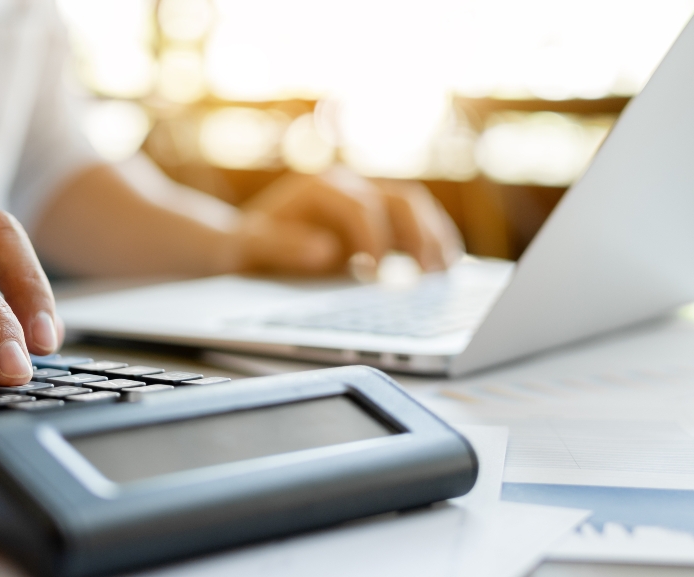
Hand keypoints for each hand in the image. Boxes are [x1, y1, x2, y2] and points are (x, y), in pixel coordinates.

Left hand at [236, 168, 463, 274]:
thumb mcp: (254, 246)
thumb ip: (284, 246)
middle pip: (398, 200)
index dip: (373, 239)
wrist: (248, 242)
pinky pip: (415, 222)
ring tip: (445, 273)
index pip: (361, 207)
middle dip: (418, 235)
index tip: (376, 274)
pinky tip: (444, 268)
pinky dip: (432, 242)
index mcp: (320, 188)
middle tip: (427, 274)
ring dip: (434, 238)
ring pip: (414, 207)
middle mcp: (349, 186)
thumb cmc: (250, 246)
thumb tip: (325, 252)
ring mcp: (367, 199)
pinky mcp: (378, 219)